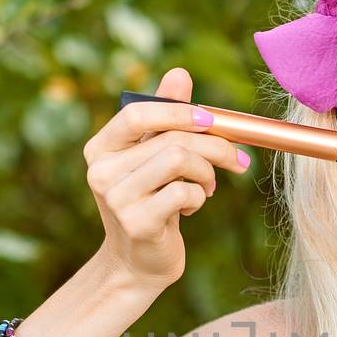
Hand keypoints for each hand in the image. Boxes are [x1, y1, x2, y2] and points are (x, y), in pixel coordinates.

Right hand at [82, 66, 249, 288]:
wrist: (140, 262)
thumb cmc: (152, 202)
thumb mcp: (155, 158)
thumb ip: (166, 117)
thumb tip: (179, 74)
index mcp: (101, 148)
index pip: (137, 114)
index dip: (178, 112)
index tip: (210, 120)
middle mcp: (101, 171)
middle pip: (170, 139)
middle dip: (213, 145)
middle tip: (236, 160)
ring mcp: (116, 199)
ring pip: (179, 160)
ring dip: (207, 173)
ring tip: (207, 186)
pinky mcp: (137, 223)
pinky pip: (184, 192)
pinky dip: (198, 197)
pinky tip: (190, 207)